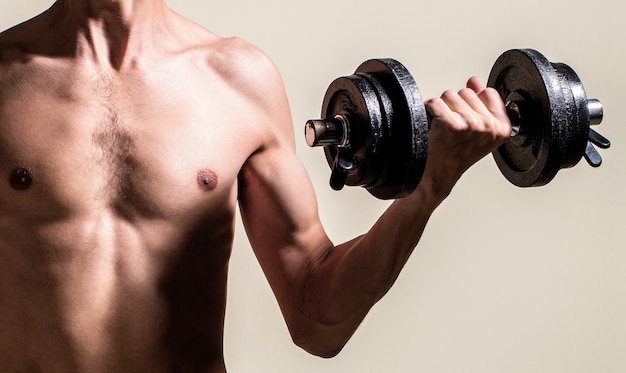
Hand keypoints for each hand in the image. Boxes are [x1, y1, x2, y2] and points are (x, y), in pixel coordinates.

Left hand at [421, 77, 511, 196]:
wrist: (437, 176)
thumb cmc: (455, 155)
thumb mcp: (477, 131)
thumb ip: (480, 102)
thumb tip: (475, 81)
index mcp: (501, 128)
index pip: (488, 92)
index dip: (473, 103)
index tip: (467, 122)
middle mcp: (488, 127)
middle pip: (467, 91)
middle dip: (455, 106)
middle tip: (453, 129)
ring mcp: (470, 125)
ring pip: (449, 94)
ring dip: (442, 108)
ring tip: (443, 129)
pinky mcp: (450, 124)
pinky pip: (434, 102)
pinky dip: (429, 111)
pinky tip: (433, 127)